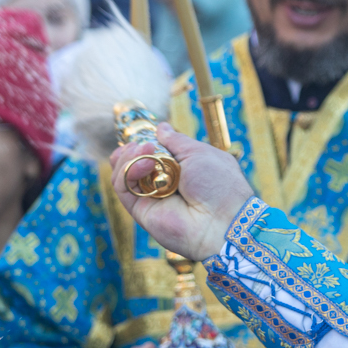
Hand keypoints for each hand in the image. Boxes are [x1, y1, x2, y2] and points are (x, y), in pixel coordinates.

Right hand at [108, 125, 254, 262]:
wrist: (224, 220)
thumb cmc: (219, 185)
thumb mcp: (199, 153)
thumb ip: (176, 141)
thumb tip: (160, 127)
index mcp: (180, 170)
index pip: (151, 154)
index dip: (143, 143)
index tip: (145, 135)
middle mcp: (163, 185)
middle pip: (133, 163)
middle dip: (131, 150)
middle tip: (141, 144)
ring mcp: (152, 199)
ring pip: (124, 174)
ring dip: (130, 157)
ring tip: (146, 150)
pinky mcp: (141, 212)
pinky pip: (123, 189)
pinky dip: (126, 171)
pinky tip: (144, 163)